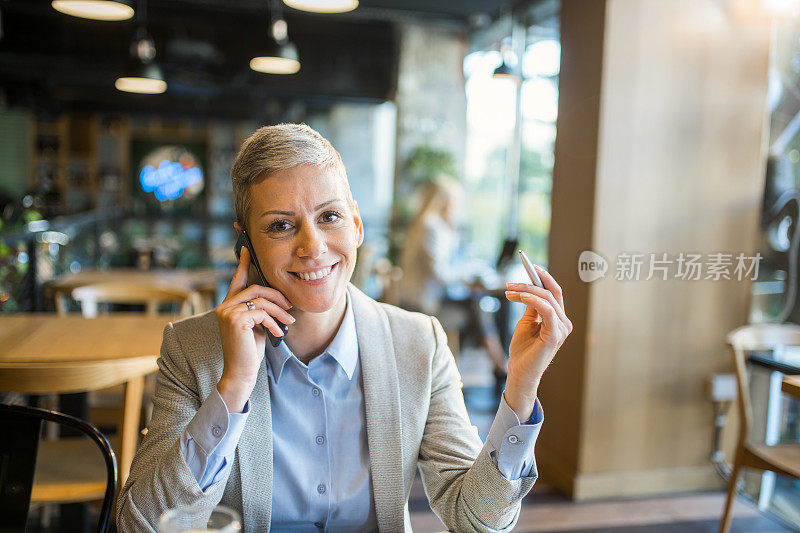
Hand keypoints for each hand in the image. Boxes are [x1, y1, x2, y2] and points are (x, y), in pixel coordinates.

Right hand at [215, 246, 293, 411]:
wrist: (240, 372)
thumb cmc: (249, 350)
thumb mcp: (257, 326)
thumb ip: (260, 310)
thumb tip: (278, 298)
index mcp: (228, 306)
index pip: (237, 280)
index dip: (242, 263)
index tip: (247, 249)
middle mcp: (224, 306)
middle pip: (255, 289)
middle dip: (277, 296)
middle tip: (290, 305)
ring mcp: (227, 312)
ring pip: (261, 300)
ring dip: (279, 311)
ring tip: (289, 321)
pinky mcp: (235, 319)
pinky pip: (262, 313)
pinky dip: (274, 322)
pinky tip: (277, 333)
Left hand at [503, 265, 572, 420]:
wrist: (519, 372)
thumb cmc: (522, 350)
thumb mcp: (526, 323)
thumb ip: (531, 307)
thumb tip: (529, 288)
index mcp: (558, 319)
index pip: (554, 292)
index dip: (543, 277)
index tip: (528, 266)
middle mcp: (563, 322)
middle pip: (553, 292)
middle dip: (533, 280)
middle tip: (511, 280)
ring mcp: (561, 329)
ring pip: (548, 298)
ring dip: (527, 290)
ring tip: (509, 289)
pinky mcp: (555, 335)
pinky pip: (547, 310)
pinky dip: (533, 299)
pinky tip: (520, 296)